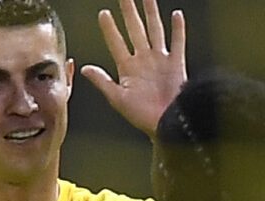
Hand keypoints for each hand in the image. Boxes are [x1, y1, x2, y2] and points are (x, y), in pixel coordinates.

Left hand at [81, 0, 186, 137]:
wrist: (166, 125)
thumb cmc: (142, 116)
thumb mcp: (118, 99)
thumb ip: (103, 82)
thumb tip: (86, 68)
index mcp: (128, 68)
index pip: (116, 42)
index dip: (109, 28)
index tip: (103, 13)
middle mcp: (144, 60)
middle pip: (135, 30)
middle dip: (129, 12)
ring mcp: (160, 61)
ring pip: (155, 30)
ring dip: (151, 13)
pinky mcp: (177, 65)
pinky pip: (177, 43)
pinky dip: (178, 29)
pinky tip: (176, 14)